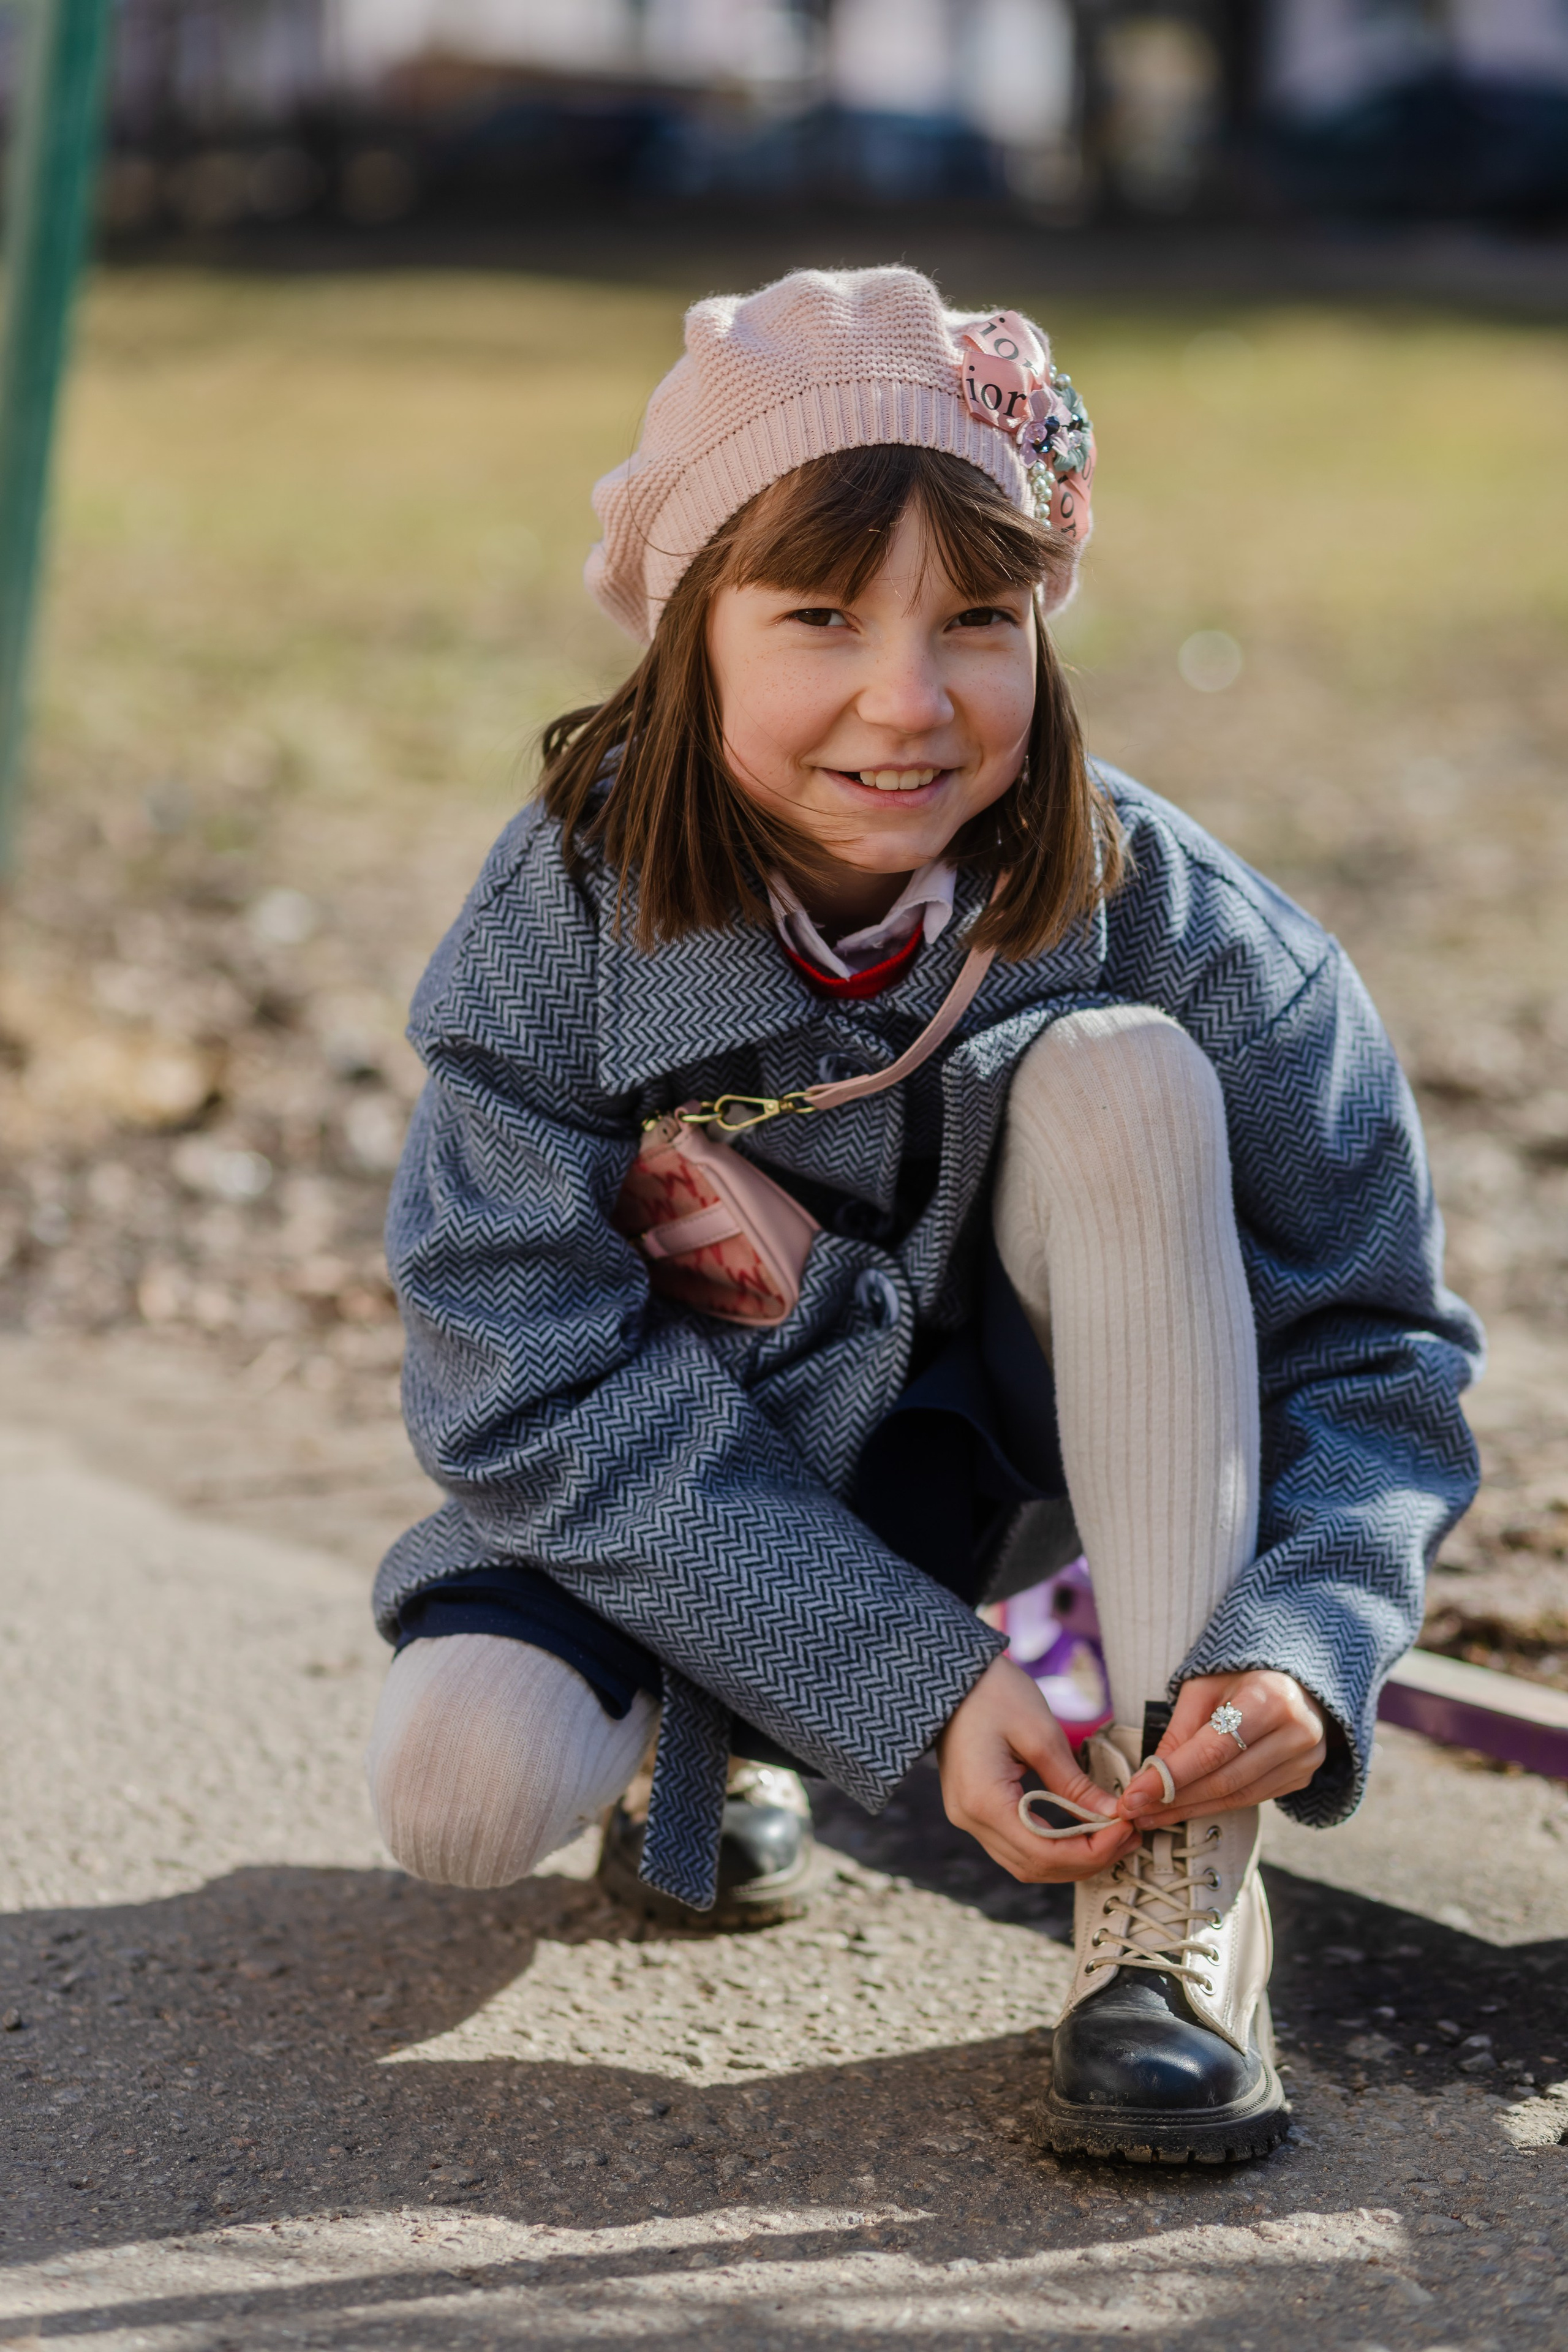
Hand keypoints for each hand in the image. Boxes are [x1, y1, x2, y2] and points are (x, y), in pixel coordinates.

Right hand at [936, 1656, 1136, 1882]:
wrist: (950, 1676)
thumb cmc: (993, 1693)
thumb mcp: (1041, 1733)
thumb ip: (1075, 1783)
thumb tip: (1112, 1815)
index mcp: (985, 1801)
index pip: (1045, 1854)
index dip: (1092, 1851)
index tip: (1125, 1829)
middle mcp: (971, 1819)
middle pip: (1036, 1867)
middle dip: (1088, 1859)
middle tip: (1127, 1835)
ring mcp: (969, 1818)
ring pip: (1026, 1864)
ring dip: (1071, 1859)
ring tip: (1110, 1835)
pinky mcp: (974, 1811)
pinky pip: (1017, 1846)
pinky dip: (1052, 1847)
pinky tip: (1080, 1831)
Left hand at [1119, 1670, 1326, 1827]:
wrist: (1295, 1682)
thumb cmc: (1242, 1678)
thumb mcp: (1204, 1687)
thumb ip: (1179, 1730)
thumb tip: (1150, 1778)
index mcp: (1270, 1699)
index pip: (1213, 1750)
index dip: (1171, 1776)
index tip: (1134, 1795)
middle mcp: (1295, 1733)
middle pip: (1225, 1780)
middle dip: (1175, 1799)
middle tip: (1136, 1811)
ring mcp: (1304, 1760)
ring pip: (1237, 1797)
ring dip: (1191, 1809)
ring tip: (1152, 1815)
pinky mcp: (1302, 1778)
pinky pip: (1251, 1799)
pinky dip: (1215, 1806)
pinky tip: (1186, 1808)